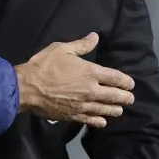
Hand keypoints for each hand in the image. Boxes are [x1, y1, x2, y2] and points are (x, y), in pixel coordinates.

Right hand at [14, 32, 133, 128]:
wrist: (27, 88)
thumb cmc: (44, 65)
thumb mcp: (61, 49)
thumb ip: (81, 45)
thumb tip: (95, 37)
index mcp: (90, 72)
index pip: (115, 78)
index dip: (126, 81)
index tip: (131, 84)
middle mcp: (91, 90)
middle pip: (114, 96)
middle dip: (125, 97)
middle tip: (130, 99)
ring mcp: (83, 105)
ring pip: (105, 109)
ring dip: (115, 110)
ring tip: (120, 110)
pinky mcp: (73, 115)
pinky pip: (90, 119)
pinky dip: (99, 121)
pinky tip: (103, 122)